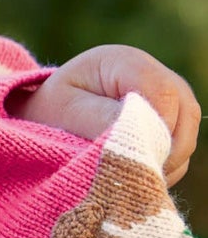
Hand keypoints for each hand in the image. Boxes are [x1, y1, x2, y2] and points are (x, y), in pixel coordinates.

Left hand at [7, 45, 200, 185]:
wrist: (51, 114)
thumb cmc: (53, 110)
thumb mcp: (66, 112)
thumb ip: (101, 120)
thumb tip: (139, 137)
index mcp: (127, 62)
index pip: (163, 93)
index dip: (154, 130)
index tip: (129, 159)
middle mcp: (157, 75)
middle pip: (185, 115)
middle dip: (162, 151)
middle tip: (129, 176)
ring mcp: (170, 98)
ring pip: (186, 137)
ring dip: (163, 163)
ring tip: (124, 176)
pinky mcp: (174, 122)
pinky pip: (181, 151)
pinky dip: (162, 167)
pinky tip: (132, 174)